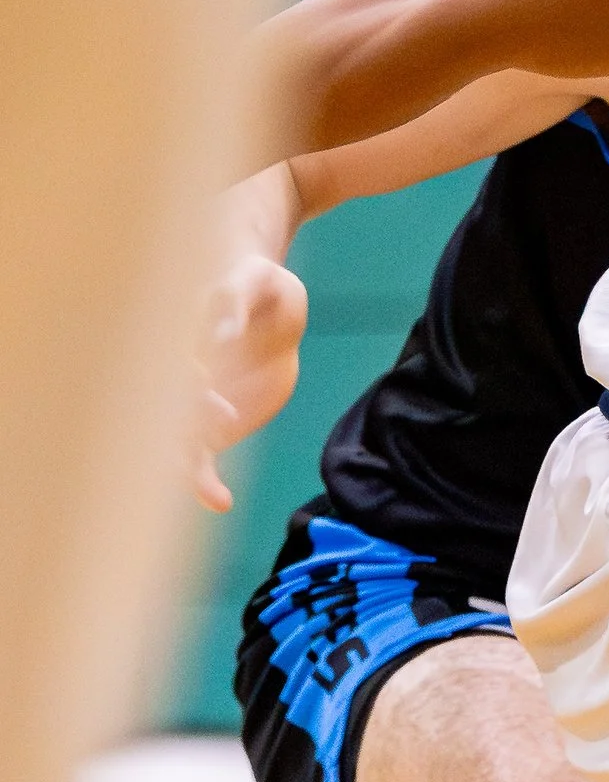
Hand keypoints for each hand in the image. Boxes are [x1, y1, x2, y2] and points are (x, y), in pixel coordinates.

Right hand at [190, 252, 307, 512]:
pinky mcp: (208, 427)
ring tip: (211, 493)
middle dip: (180, 423)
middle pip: (161, 406)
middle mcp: (172, 375)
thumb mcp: (257, 279)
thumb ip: (235, 299)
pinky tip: (220, 501)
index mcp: (174, 335)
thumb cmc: (261, 286)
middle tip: (219, 422)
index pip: (166, 359)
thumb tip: (221, 333)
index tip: (202, 374)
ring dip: (187, 466)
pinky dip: (204, 482)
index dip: (179, 370)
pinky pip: (199, 459)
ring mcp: (186, 405)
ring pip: (174, 441)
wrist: (273, 315)